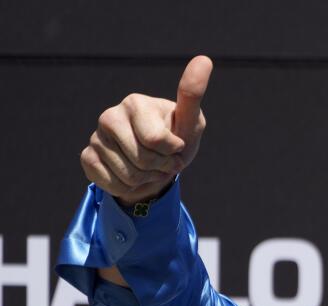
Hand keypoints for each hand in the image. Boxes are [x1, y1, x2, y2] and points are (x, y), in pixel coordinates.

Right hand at [81, 55, 211, 203]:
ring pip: (129, 175)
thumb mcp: (190, 122)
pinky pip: (113, 184)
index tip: (176, 147)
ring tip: (150, 168)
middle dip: (161, 168)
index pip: (156, 141)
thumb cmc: (176, 140)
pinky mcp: (87, 158)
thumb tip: (205, 59)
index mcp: (135, 102)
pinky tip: (131, 175)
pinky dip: (130, 187)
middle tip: (164, 161)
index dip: (173, 152)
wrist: (157, 166)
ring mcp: (95, 136)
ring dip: (147, 179)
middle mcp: (109, 116)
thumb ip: (193, 96)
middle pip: (142, 160)